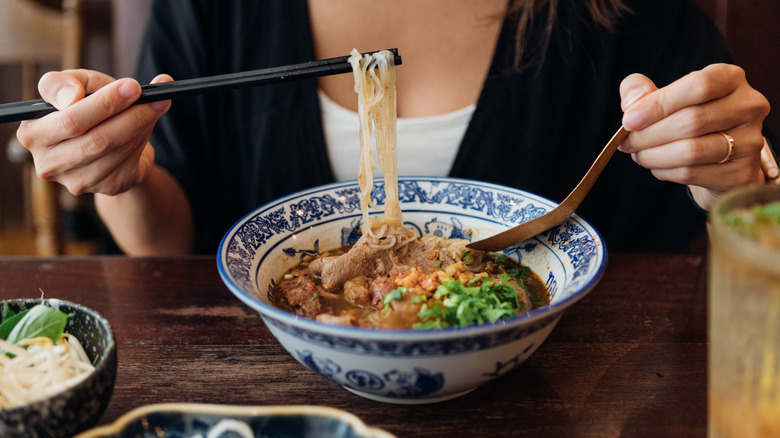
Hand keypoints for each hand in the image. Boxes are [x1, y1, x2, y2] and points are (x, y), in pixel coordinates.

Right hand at [15, 69, 172, 195]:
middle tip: (154, 97)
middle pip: (97, 139)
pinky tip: (148, 124)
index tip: (133, 86)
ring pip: (116, 151)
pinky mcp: (104, 187)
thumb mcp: (76, 86)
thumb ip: (67, 82)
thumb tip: (72, 95)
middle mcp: (48, 163)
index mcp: (32, 133)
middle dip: (131, 114)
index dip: (104, 103)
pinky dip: (143, 139)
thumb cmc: (86, 106)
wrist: (107, 141)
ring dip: (142, 125)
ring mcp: (76, 180)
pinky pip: (129, 161)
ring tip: (156, 105)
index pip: (70, 119)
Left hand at [618, 63, 769, 209]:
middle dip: (649, 134)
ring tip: (638, 155)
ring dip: (653, 155)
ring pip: (691, 151)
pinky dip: (665, 171)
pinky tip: (657, 166)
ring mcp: (750, 141)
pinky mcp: (741, 172)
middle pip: (692, 121)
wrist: (719, 160)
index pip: (698, 86)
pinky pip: (692, 173)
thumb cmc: (687, 121)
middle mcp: (748, 106)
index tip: (629, 120)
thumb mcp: (665, 99)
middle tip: (627, 142)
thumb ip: (642, 92)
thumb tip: (633, 103)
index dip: (658, 104)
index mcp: (730, 79)